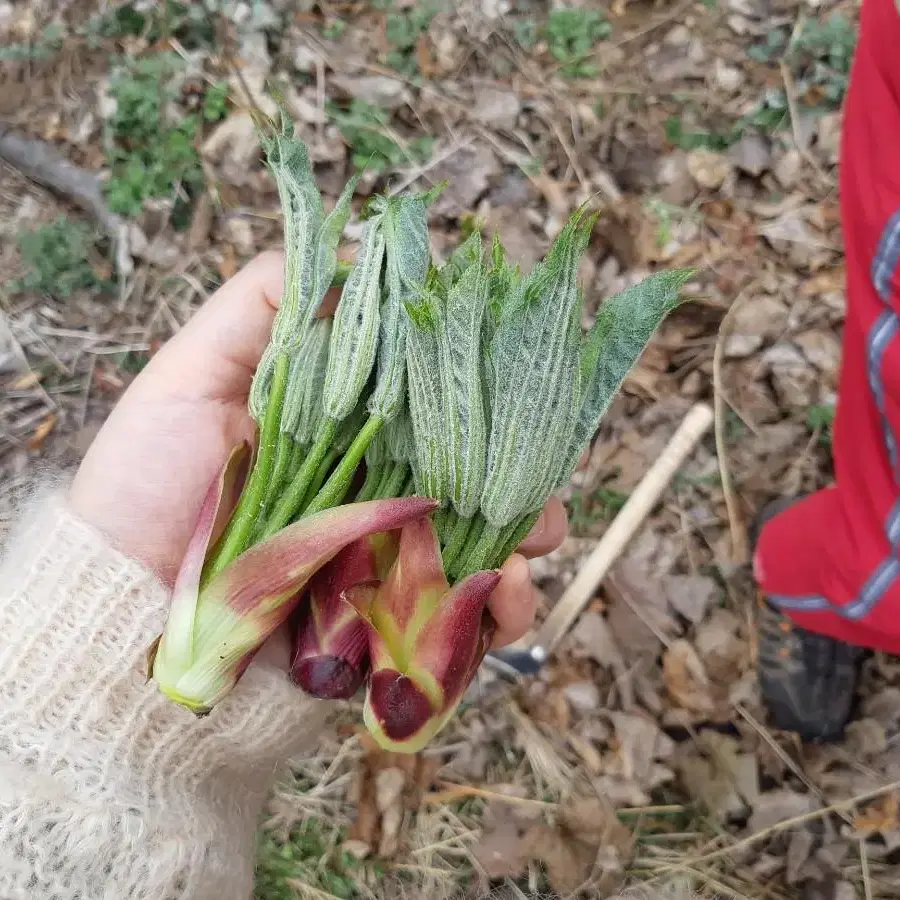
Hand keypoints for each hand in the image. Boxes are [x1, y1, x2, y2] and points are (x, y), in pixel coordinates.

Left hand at [70, 252, 567, 648]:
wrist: (120, 606)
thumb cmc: (147, 483)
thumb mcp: (191, 375)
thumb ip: (263, 307)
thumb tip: (357, 248)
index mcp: (351, 435)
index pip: (441, 414)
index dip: (489, 409)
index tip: (519, 408)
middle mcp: (378, 496)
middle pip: (478, 485)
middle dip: (523, 492)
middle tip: (535, 507)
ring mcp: (383, 565)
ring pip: (485, 555)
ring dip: (522, 558)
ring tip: (516, 570)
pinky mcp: (378, 628)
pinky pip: (457, 625)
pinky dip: (493, 620)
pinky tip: (497, 612)